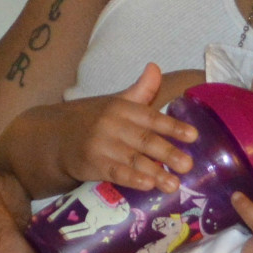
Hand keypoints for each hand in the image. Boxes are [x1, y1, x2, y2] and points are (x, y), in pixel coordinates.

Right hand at [72, 68, 195, 194]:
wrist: (59, 137)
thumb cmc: (97, 121)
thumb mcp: (118, 103)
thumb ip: (141, 90)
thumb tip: (155, 67)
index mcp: (123, 108)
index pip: (151, 117)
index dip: (172, 126)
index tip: (193, 136)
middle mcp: (113, 125)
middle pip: (144, 140)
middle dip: (167, 153)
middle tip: (188, 165)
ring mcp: (102, 145)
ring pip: (133, 159)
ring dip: (155, 172)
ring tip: (174, 184)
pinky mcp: (92, 164)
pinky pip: (115, 172)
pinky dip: (131, 179)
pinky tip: (147, 185)